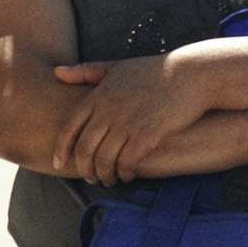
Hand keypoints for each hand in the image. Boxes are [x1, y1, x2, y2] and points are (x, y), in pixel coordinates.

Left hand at [52, 51, 210, 184]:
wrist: (191, 73)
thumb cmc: (152, 71)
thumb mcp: (116, 67)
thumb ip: (86, 72)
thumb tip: (56, 72)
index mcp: (97, 95)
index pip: (69, 128)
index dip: (61, 149)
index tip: (58, 162)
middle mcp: (108, 110)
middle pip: (85, 148)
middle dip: (84, 168)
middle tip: (90, 177)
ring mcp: (127, 122)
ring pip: (105, 159)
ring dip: (104, 174)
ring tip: (108, 179)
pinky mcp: (148, 133)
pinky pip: (128, 161)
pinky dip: (125, 172)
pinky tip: (128, 175)